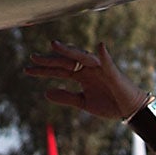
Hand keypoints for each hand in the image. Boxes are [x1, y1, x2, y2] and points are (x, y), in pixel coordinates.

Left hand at [25, 41, 145, 121]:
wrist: (129, 109)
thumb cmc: (108, 104)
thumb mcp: (83, 103)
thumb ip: (66, 97)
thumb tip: (45, 92)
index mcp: (80, 75)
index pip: (58, 70)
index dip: (43, 70)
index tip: (27, 69)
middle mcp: (87, 68)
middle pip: (65, 61)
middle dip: (50, 60)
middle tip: (32, 58)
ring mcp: (98, 68)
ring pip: (81, 56)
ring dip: (68, 50)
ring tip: (54, 45)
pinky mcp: (112, 71)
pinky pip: (107, 61)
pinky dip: (104, 54)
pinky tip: (100, 45)